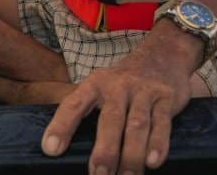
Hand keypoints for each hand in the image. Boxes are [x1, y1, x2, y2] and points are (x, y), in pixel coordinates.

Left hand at [41, 37, 195, 173]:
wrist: (162, 54)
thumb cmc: (123, 82)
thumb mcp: (100, 86)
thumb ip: (85, 109)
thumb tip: (62, 146)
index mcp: (95, 84)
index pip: (73, 105)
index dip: (61, 126)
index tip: (50, 149)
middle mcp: (118, 86)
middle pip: (110, 119)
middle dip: (105, 149)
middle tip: (97, 174)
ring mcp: (143, 91)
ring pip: (137, 125)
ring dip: (131, 154)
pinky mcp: (166, 98)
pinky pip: (162, 123)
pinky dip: (158, 144)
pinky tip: (153, 162)